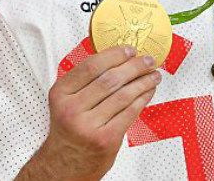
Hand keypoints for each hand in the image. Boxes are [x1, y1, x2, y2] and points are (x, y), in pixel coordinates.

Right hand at [17, 45, 159, 180]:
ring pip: (123, 95)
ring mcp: (90, 125)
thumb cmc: (69, 129)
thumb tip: (115, 58)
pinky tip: (147, 92)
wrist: (65, 162)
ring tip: (153, 75)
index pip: (91, 66)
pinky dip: (142, 99)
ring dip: (143, 82)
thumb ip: (84, 81)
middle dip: (134, 66)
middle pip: (110, 79)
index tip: (128, 50)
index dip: (114, 55)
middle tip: (146, 60)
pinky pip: (130, 112)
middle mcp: (73, 109)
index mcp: (61, 94)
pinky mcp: (106, 139)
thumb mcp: (65, 101)